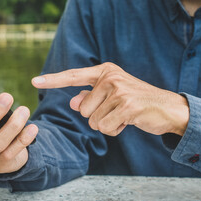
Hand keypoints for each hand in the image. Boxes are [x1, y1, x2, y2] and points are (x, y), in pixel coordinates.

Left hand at [32, 62, 188, 135]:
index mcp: (105, 71)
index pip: (73, 76)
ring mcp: (119, 90)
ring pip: (92, 120)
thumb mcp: (112, 96)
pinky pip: (105, 127)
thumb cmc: (136, 102)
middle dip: (97, 116)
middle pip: (82, 109)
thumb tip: (72, 103)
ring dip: (107, 124)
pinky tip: (128, 121)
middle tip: (117, 110)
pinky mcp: (127, 106)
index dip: (53, 80)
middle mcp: (110, 77)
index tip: (34, 81)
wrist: (167, 108)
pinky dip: (115, 130)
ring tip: (124, 115)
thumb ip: (90, 97)